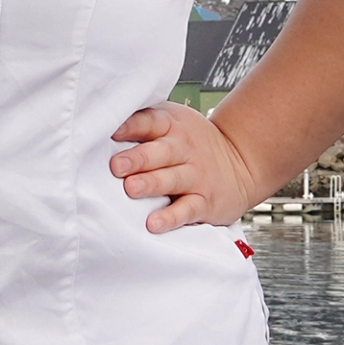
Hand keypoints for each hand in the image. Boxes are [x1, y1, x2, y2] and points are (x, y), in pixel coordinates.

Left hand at [108, 102, 269, 233]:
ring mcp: (196, 176)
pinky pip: (187, 209)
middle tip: (117, 165)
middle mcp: (184, 149)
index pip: (150, 121)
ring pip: (172, 179)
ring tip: (131, 189)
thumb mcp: (175, 122)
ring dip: (151, 184)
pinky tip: (154, 223)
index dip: (131, 126)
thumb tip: (101, 122)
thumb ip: (144, 121)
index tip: (111, 131)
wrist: (241, 163)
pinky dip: (171, 217)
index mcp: (173, 125)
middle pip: (160, 152)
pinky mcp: (204, 202)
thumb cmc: (193, 144)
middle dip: (138, 158)